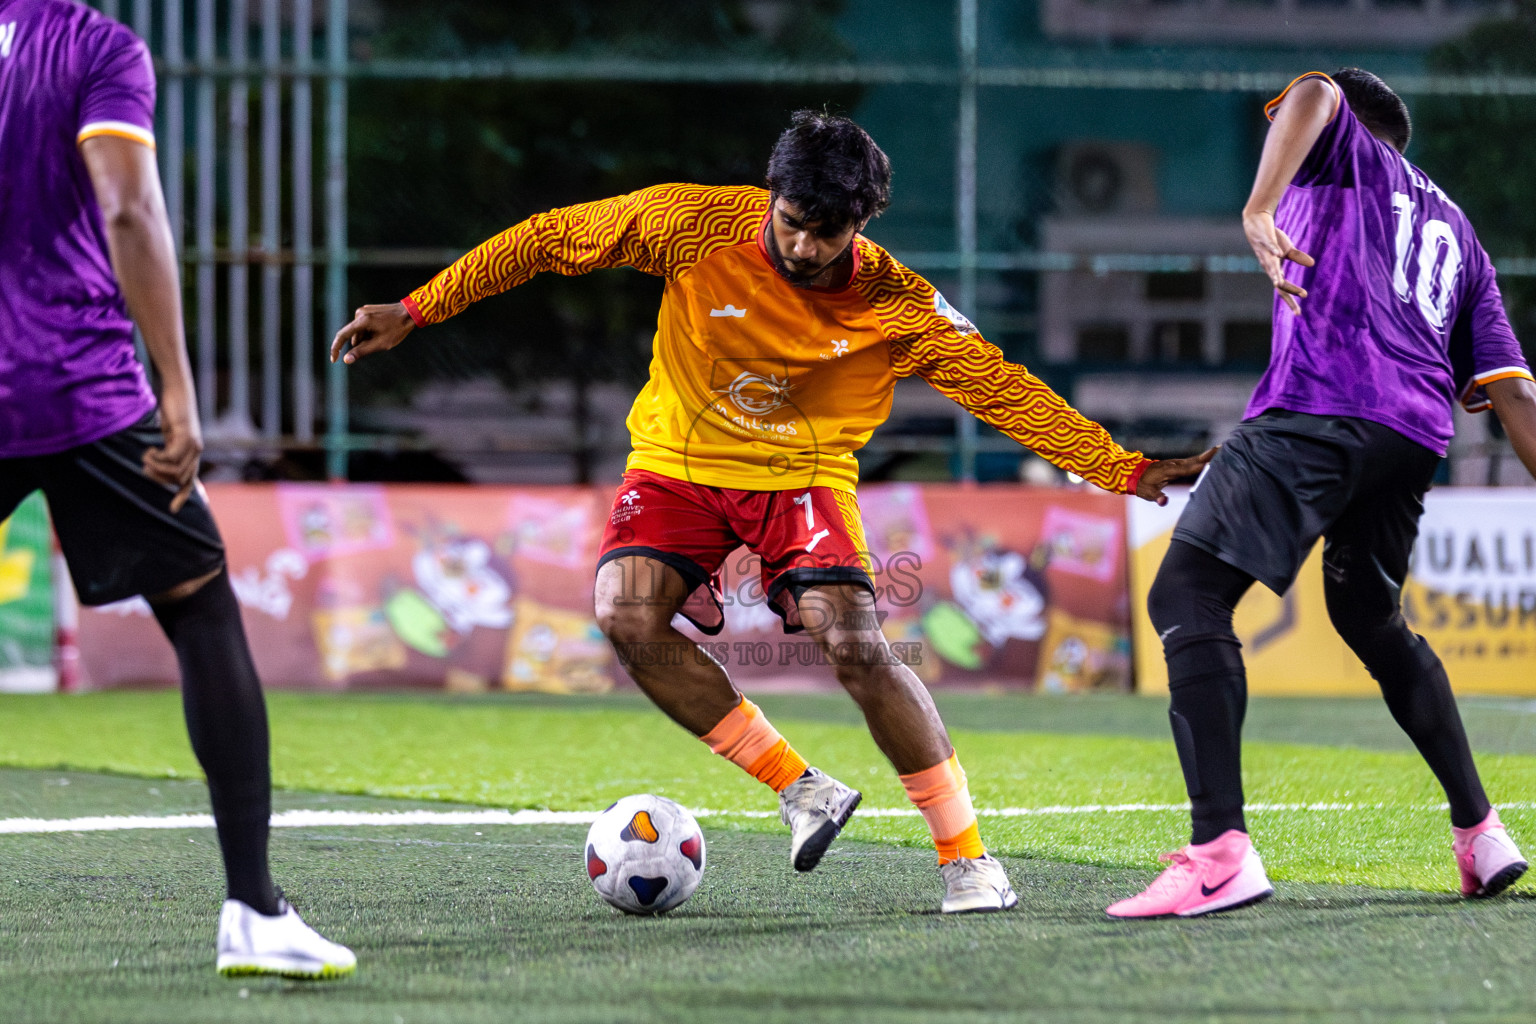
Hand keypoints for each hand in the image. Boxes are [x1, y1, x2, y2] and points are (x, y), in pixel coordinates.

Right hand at [144, 382, 203, 513]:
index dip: (182, 495)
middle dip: (159, 478)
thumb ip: (168, 450)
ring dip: (155, 467)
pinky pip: (170, 458)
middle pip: (179, 479)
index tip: (173, 510)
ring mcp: (193, 446)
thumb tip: (158, 463)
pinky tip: (150, 449)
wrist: (178, 393)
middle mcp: (196, 452)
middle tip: (144, 468)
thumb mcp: (168, 436)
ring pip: (174, 471)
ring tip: (145, 456)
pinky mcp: (186, 438)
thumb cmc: (172, 413)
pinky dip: (157, 457)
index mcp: (192, 454)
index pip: (189, 481)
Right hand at [331, 302, 414, 364]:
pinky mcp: (368, 311)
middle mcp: (359, 313)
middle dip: (362, 344)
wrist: (410, 312)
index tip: (333, 360)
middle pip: (353, 336)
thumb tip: (346, 359)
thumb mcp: (380, 344)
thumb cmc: (397, 329)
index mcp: (361, 321)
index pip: (342, 336)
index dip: (336, 349)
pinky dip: (369, 332)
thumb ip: (362, 351)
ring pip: (359, 332)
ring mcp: (363, 311)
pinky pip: (363, 326)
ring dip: (367, 338)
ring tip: (383, 335)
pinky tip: (382, 330)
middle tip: (379, 344)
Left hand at [1136, 447, 1217, 505]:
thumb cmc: (1142, 485)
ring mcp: (1177, 463)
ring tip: (1224, 449)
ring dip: (1209, 454)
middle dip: (1209, 455)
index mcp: (1170, 470)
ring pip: (1196, 459)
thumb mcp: (1147, 493)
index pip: (1188, 469)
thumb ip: (1157, 497)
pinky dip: (1204, 458)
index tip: (1213, 463)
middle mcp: (1175, 464)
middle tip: (1224, 448)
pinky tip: (1213, 456)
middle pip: (1195, 460)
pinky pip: (1194, 461)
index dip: (1200, 466)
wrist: (1134, 474)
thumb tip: (1163, 502)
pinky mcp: (1178, 465)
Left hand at [1243, 208, 1313, 314]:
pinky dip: (1274, 250)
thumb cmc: (1271, 237)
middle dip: (1289, 290)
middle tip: (1301, 297)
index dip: (1291, 299)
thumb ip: (1297, 257)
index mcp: (1274, 269)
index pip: (1283, 288)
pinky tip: (1278, 254)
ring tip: (1279, 282)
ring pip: (1271, 266)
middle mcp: (1269, 265)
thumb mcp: (1287, 249)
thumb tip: (1312, 265)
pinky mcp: (1266, 241)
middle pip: (1278, 282)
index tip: (1298, 313)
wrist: (1258, 222)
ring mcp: (1266, 254)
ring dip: (1276, 274)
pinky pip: (1270, 246)